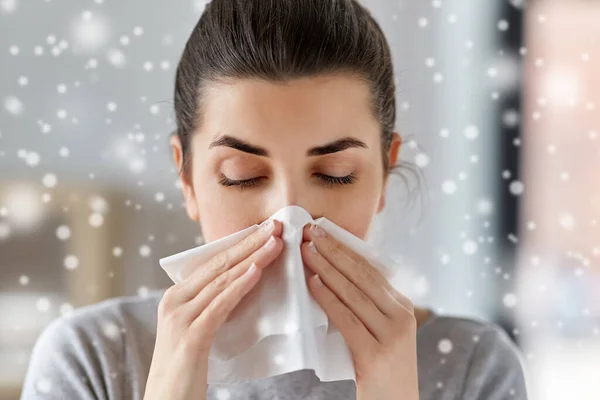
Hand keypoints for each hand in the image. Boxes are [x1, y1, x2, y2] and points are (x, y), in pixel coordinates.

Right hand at [144, 220, 283, 399]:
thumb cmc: (184, 368)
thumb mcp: (196, 329)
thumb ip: (211, 306)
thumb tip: (240, 283)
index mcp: (176, 297)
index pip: (213, 263)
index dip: (240, 244)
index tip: (264, 231)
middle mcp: (174, 301)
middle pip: (218, 265)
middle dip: (249, 244)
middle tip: (274, 227)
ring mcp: (180, 317)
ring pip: (222, 280)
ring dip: (251, 259)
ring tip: (274, 244)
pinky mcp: (191, 336)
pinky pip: (220, 305)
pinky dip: (239, 286)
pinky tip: (256, 272)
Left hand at [301, 224, 418, 399]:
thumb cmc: (380, 369)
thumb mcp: (380, 331)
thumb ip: (366, 307)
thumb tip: (331, 277)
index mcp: (403, 307)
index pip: (370, 271)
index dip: (345, 249)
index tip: (323, 233)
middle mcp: (402, 316)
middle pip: (362, 276)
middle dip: (334, 251)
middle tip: (310, 232)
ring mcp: (391, 336)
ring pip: (354, 294)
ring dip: (327, 270)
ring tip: (306, 251)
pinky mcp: (375, 355)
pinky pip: (347, 320)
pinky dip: (328, 299)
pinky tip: (312, 284)